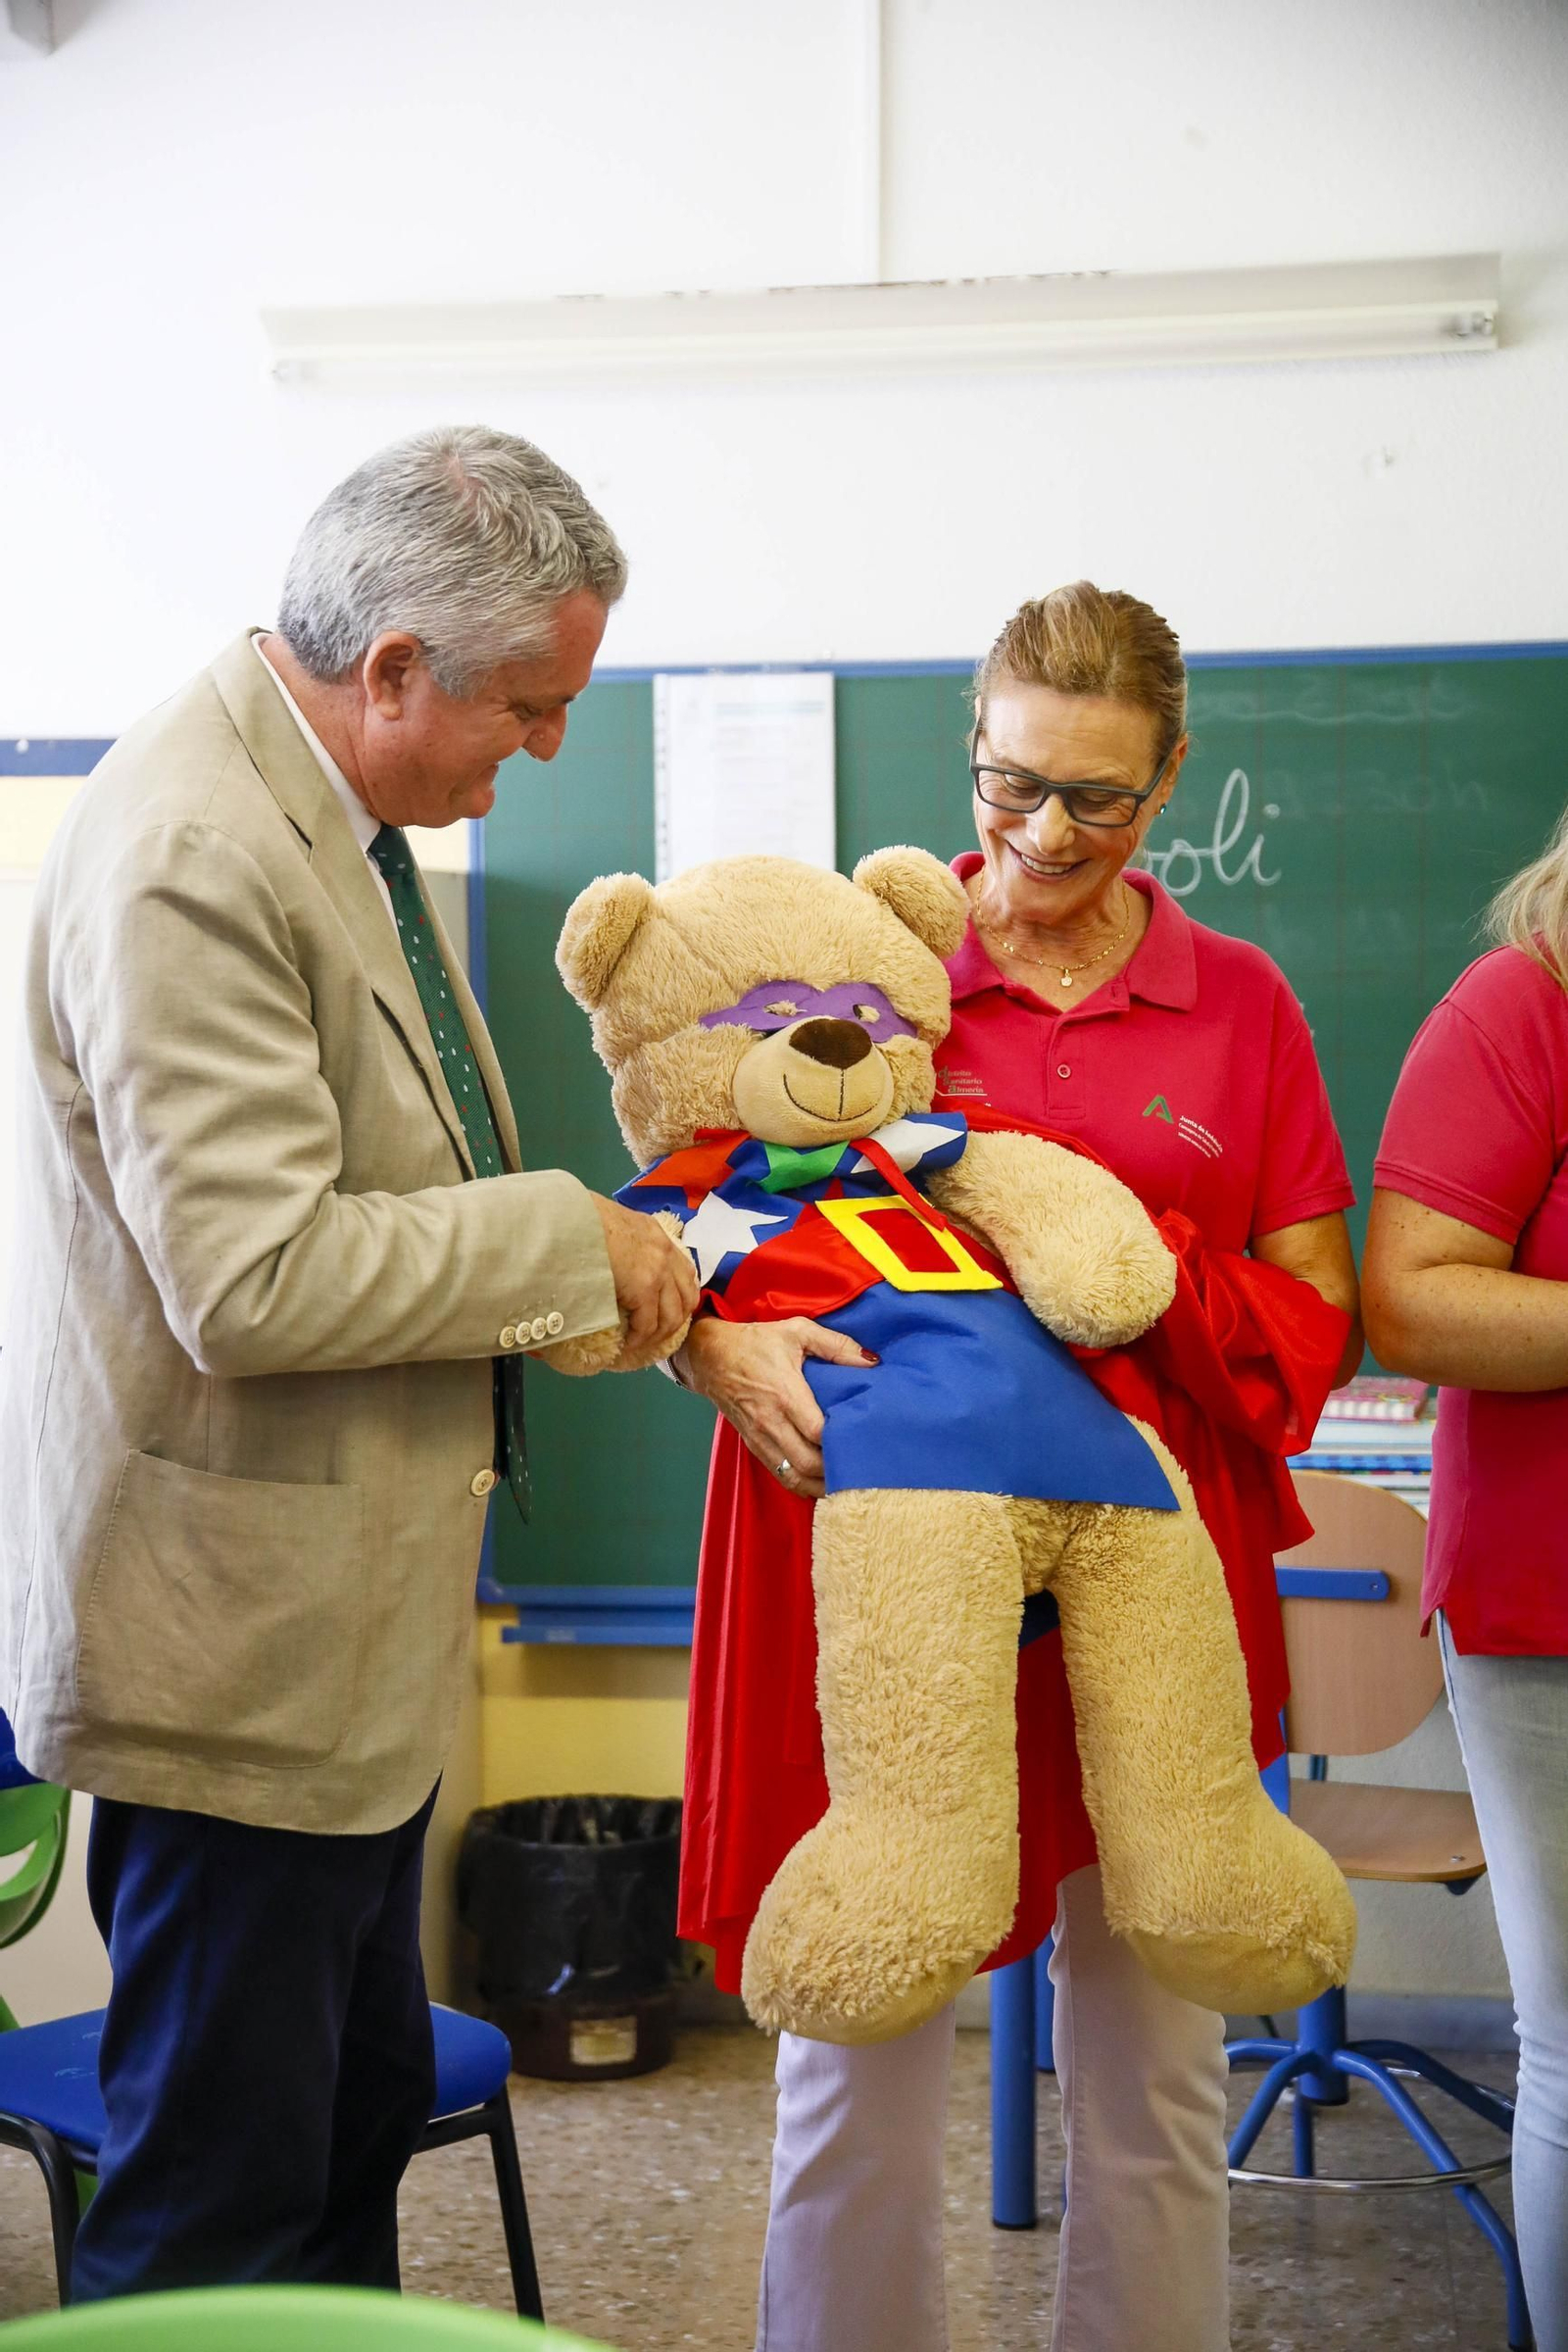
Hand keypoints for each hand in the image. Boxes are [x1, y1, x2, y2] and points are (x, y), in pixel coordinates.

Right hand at [589, 1195, 700, 1370]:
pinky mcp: (643, 1289)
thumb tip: (614, 1260)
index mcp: (656, 1233)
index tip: (669, 1310)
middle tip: (658, 1333)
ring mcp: (657, 1271)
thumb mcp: (611, 1223)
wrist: (567, 1218)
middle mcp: (664, 1251)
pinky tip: (627, 1343)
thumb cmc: (578, 1218)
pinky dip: (639, 1339)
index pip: (685, 1270)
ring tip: (641, 1343)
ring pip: (672, 1316)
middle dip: (676, 1320)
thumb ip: (623, 1242)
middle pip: (687, 1297)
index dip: (681, 1295)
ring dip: (658, 1335)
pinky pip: (647, 1325)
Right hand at [679, 1316, 875, 1498]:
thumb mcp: (797, 1331)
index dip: (841, 1442)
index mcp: (785, 1394)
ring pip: (793, 1476)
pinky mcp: (752, 1444)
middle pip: (807, 1463)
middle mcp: (771, 1421)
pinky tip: (818, 1481)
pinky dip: (800, 1483)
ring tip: (843, 1482)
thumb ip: (836, 1345)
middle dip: (835, 1470)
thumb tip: (871, 1360)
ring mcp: (759, 1437)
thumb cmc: (755, 1342)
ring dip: (819, 1484)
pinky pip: (779, 1474)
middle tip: (859, 1464)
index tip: (862, 1439)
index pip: (818, 1432)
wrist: (709, 1355)